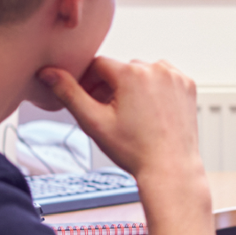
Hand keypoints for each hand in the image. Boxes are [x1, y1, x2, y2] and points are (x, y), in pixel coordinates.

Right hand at [37, 57, 202, 178]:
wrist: (170, 168)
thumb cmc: (134, 150)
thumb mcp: (94, 122)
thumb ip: (68, 93)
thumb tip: (47, 72)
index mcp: (132, 73)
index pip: (98, 65)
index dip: (88, 82)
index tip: (88, 100)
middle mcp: (156, 68)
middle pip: (121, 69)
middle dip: (110, 86)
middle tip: (106, 112)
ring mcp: (175, 76)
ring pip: (142, 72)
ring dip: (133, 86)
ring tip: (129, 114)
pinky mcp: (188, 85)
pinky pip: (163, 78)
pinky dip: (154, 89)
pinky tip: (149, 111)